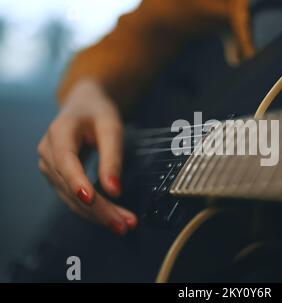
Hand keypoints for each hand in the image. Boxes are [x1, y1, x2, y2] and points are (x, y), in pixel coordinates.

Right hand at [37, 79, 136, 234]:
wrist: (84, 105)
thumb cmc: (97, 112)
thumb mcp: (111, 127)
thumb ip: (113, 157)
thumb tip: (115, 189)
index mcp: (59, 133)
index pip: (66, 163)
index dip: (77, 183)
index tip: (91, 199)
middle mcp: (48, 153)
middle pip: (71, 188)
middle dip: (99, 209)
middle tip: (123, 223)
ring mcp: (50, 168)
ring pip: (72, 199)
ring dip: (98, 215)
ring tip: (124, 224)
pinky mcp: (59, 178)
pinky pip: (74, 199)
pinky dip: (94, 211)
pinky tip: (113, 217)